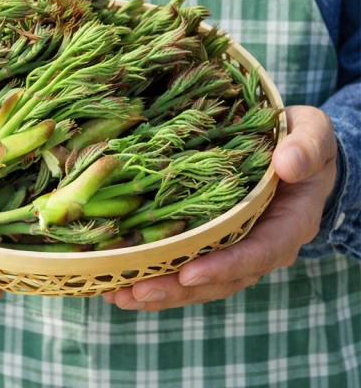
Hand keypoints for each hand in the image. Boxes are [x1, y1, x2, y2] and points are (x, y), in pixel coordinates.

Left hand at [103, 105, 336, 310]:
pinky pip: (185, 263)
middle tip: (137, 292)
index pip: (258, 253)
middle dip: (178, 288)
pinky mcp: (212, 240)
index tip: (189, 272)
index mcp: (288, 224)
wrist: (293, 150)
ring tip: (118, 295)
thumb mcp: (313, 135)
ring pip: (198, 280)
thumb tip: (288, 163)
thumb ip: (306, 148)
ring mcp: (234, 245)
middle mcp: (260, 244)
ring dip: (159, 290)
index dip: (225, 266)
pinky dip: (155, 273)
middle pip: (220, 278)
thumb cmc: (302, 141)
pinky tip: (119, 281)